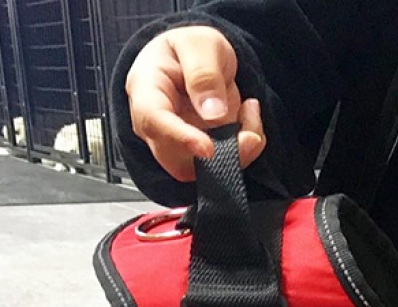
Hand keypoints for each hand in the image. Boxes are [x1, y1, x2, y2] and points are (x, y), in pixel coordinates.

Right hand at [125, 25, 266, 181]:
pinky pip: (221, 167)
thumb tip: (213, 113)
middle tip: (251, 135)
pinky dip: (244, 151)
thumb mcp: (200, 45)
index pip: (154, 121)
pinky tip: (248, 121)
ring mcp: (175, 147)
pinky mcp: (196, 158)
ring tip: (250, 113)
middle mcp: (155, 127)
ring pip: (202, 170)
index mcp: (145, 90)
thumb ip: (204, 74)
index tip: (208, 149)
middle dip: (221, 155)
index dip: (180, 139)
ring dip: (238, 153)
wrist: (197, 61)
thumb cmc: (189, 50)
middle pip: (178, 159)